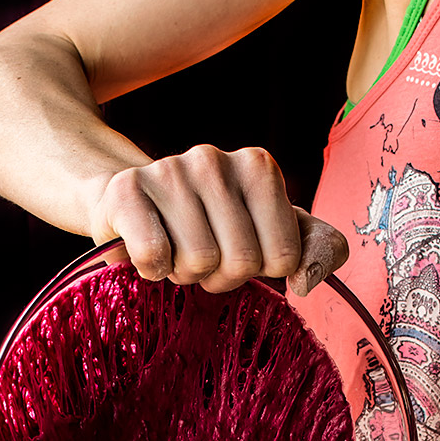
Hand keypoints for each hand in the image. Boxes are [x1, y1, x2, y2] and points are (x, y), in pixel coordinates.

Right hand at [90, 144, 347, 295]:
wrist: (129, 201)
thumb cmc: (206, 224)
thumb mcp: (268, 231)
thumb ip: (312, 248)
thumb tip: (308, 281)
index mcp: (258, 166)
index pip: (283, 257)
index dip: (259, 271)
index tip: (238, 250)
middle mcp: (215, 159)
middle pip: (242, 262)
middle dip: (221, 276)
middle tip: (202, 254)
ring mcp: (169, 170)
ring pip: (199, 262)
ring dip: (185, 273)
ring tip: (175, 248)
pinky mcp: (127, 191)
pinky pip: (155, 257)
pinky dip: (153, 270)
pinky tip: (148, 251)